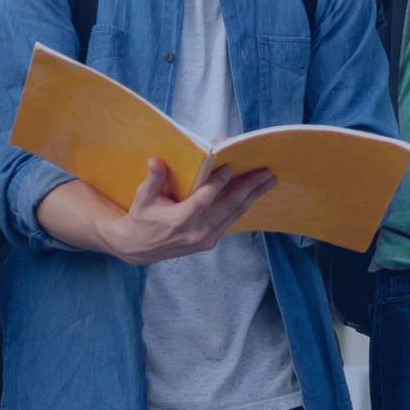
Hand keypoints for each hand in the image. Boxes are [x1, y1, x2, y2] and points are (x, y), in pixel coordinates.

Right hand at [67, 158, 270, 265]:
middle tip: (265, 173)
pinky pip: (230, 221)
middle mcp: (196, 231)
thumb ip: (153, 180)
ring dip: (252, 196)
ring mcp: (205, 238)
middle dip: (248, 188)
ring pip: (234, 214)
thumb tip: (155, 160)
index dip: (216, 185)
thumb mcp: (142, 199)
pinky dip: (242, 206)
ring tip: (268, 180)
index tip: (229, 168)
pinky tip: (253, 193)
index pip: (202, 200)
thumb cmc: (142, 219)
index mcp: (178, 220)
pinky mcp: (210, 242)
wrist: (141, 248)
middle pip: (227, 207)